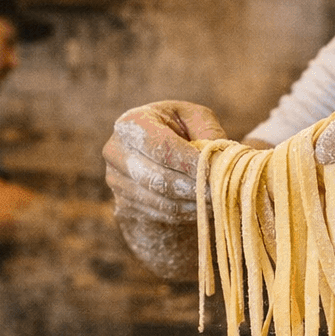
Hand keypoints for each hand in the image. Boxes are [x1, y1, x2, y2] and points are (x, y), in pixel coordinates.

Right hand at [102, 101, 227, 223]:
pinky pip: (159, 215)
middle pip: (158, 178)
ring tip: (214, 198)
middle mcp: (116, 151)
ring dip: (191, 203)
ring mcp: (116, 180)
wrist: (157, 157)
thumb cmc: (182, 132)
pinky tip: (200, 207)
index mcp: (132, 122)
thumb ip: (209, 133)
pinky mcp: (124, 204)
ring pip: (160, 200)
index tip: (214, 171)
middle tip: (219, 190)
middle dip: (193, 186)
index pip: (161, 146)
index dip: (190, 162)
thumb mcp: (197, 120)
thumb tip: (218, 159)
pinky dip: (184, 214)